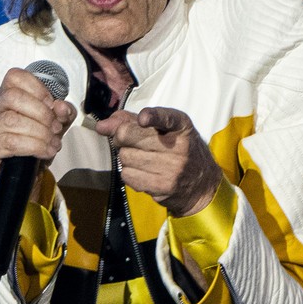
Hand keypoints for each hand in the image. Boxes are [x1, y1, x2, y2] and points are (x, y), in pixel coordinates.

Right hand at [0, 68, 76, 191]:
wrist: (21, 179)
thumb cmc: (33, 147)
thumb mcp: (53, 127)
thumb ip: (62, 114)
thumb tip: (62, 107)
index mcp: (3, 98)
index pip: (14, 77)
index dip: (38, 89)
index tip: (53, 106)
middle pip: (12, 97)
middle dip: (41, 113)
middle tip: (56, 128)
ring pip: (11, 120)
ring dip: (39, 132)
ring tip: (53, 143)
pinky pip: (9, 143)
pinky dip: (33, 146)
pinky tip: (45, 151)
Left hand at [93, 106, 222, 216]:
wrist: (201, 184)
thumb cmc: (177, 151)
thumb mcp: (163, 129)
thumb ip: (131, 121)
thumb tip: (102, 126)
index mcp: (181, 126)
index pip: (166, 118)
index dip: (152, 117)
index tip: (143, 118)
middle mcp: (178, 146)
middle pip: (129, 135)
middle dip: (121, 137)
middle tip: (129, 141)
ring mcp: (171, 168)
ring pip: (125, 157)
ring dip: (126, 157)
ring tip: (142, 159)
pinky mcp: (162, 186)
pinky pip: (128, 175)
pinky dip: (129, 173)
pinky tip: (143, 172)